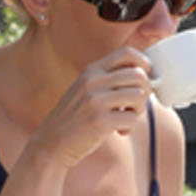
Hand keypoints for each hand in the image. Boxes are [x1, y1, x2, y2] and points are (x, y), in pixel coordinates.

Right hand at [31, 48, 150, 168]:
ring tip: (126, 118)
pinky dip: (129, 127)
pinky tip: (119, 131)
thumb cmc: (75, 119)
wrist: (51, 143)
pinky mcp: (99, 121)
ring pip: (139, 95)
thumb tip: (144, 76)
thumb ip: (109, 80)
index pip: (127, 53)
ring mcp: (95, 100)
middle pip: (139, 75)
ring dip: (139, 110)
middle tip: (134, 106)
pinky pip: (131, 119)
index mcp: (91, 70)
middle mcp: (93, 81)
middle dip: (144, 92)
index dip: (143, 64)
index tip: (143, 79)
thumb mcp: (86, 90)